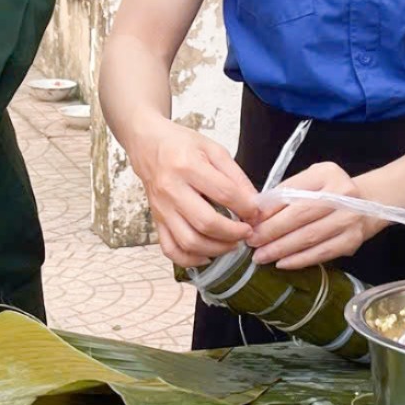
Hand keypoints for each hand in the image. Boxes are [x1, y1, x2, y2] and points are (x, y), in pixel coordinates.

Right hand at [134, 119, 259, 267]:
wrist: (148, 145)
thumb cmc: (182, 144)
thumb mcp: (214, 150)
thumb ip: (236, 176)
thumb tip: (254, 204)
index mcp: (187, 166)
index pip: (224, 194)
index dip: (246, 207)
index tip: (256, 212)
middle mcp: (171, 189)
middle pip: (206, 223)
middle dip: (234, 233)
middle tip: (248, 232)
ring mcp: (162, 208)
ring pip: (189, 241)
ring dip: (217, 249)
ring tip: (233, 244)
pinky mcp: (156, 221)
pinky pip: (170, 249)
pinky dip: (190, 259)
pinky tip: (207, 256)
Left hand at [249, 162, 383, 268]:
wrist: (369, 203)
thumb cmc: (330, 190)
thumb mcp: (310, 180)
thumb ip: (285, 192)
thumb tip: (255, 212)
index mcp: (327, 174)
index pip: (291, 192)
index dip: (268, 209)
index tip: (250, 221)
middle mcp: (342, 195)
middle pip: (300, 216)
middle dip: (271, 231)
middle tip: (251, 242)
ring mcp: (349, 219)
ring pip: (309, 237)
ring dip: (281, 249)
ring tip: (260, 256)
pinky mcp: (352, 241)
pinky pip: (321, 253)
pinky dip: (300, 260)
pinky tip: (282, 263)